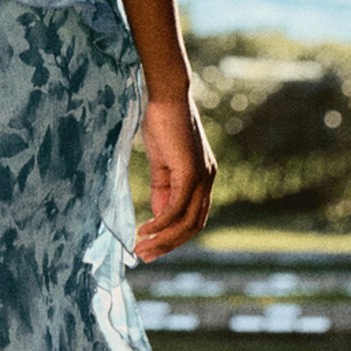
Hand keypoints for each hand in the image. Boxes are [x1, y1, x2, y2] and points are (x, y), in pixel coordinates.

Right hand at [134, 89, 214, 263]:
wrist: (166, 94)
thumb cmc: (162, 122)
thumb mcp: (162, 163)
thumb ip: (163, 190)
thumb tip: (159, 218)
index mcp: (204, 177)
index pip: (194, 218)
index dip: (174, 236)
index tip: (152, 247)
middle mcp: (208, 180)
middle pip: (193, 226)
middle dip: (168, 245)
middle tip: (145, 256)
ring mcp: (202, 177)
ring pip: (186, 222)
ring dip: (163, 240)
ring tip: (141, 248)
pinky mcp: (190, 173)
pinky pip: (175, 208)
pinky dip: (160, 223)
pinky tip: (143, 229)